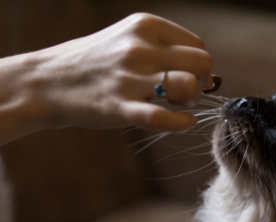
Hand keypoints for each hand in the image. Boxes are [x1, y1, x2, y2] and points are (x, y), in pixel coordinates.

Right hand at [1, 13, 212, 138]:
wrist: (45, 82)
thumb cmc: (95, 63)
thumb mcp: (127, 40)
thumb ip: (165, 50)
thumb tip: (212, 76)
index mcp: (144, 25)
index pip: (198, 46)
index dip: (198, 66)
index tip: (184, 76)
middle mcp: (139, 47)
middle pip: (202, 63)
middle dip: (201, 81)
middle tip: (183, 93)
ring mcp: (129, 77)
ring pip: (189, 85)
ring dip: (192, 100)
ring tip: (177, 104)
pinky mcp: (120, 107)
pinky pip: (164, 118)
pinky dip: (182, 123)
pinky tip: (184, 122)